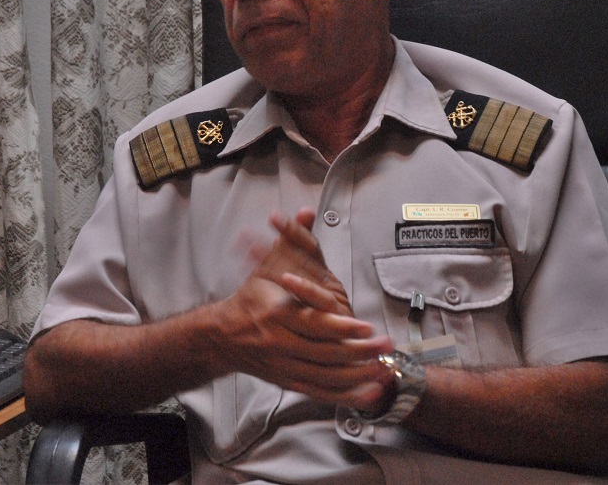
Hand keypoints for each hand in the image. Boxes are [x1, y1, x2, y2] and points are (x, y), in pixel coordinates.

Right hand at [214, 208, 393, 408]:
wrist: (223, 336)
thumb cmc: (251, 297)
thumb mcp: (268, 265)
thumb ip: (292, 240)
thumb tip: (307, 211)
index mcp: (276, 314)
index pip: (313, 323)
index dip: (341, 327)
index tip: (366, 326)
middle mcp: (280, 343)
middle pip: (324, 352)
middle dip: (358, 351)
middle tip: (384, 345)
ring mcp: (284, 365)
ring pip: (325, 375)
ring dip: (357, 375)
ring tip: (384, 369)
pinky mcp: (289, 381)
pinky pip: (321, 393)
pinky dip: (346, 396)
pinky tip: (369, 394)